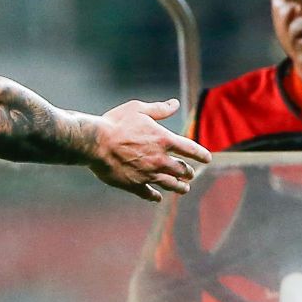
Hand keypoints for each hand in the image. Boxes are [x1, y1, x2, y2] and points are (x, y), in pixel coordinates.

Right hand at [89, 99, 210, 201]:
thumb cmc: (115, 123)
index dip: (201, 155)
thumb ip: (159, 109)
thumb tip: (175, 104)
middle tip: (189, 174)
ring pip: (171, 184)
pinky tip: (157, 197)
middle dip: (188, 172)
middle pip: (182, 170)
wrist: (95, 143)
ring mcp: (149, 174)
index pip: (191, 149)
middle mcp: (161, 160)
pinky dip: (155, 196)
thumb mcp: (138, 109)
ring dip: (180, 187)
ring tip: (184, 189)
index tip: (207, 159)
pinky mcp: (135, 184)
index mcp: (164, 140)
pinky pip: (149, 194)